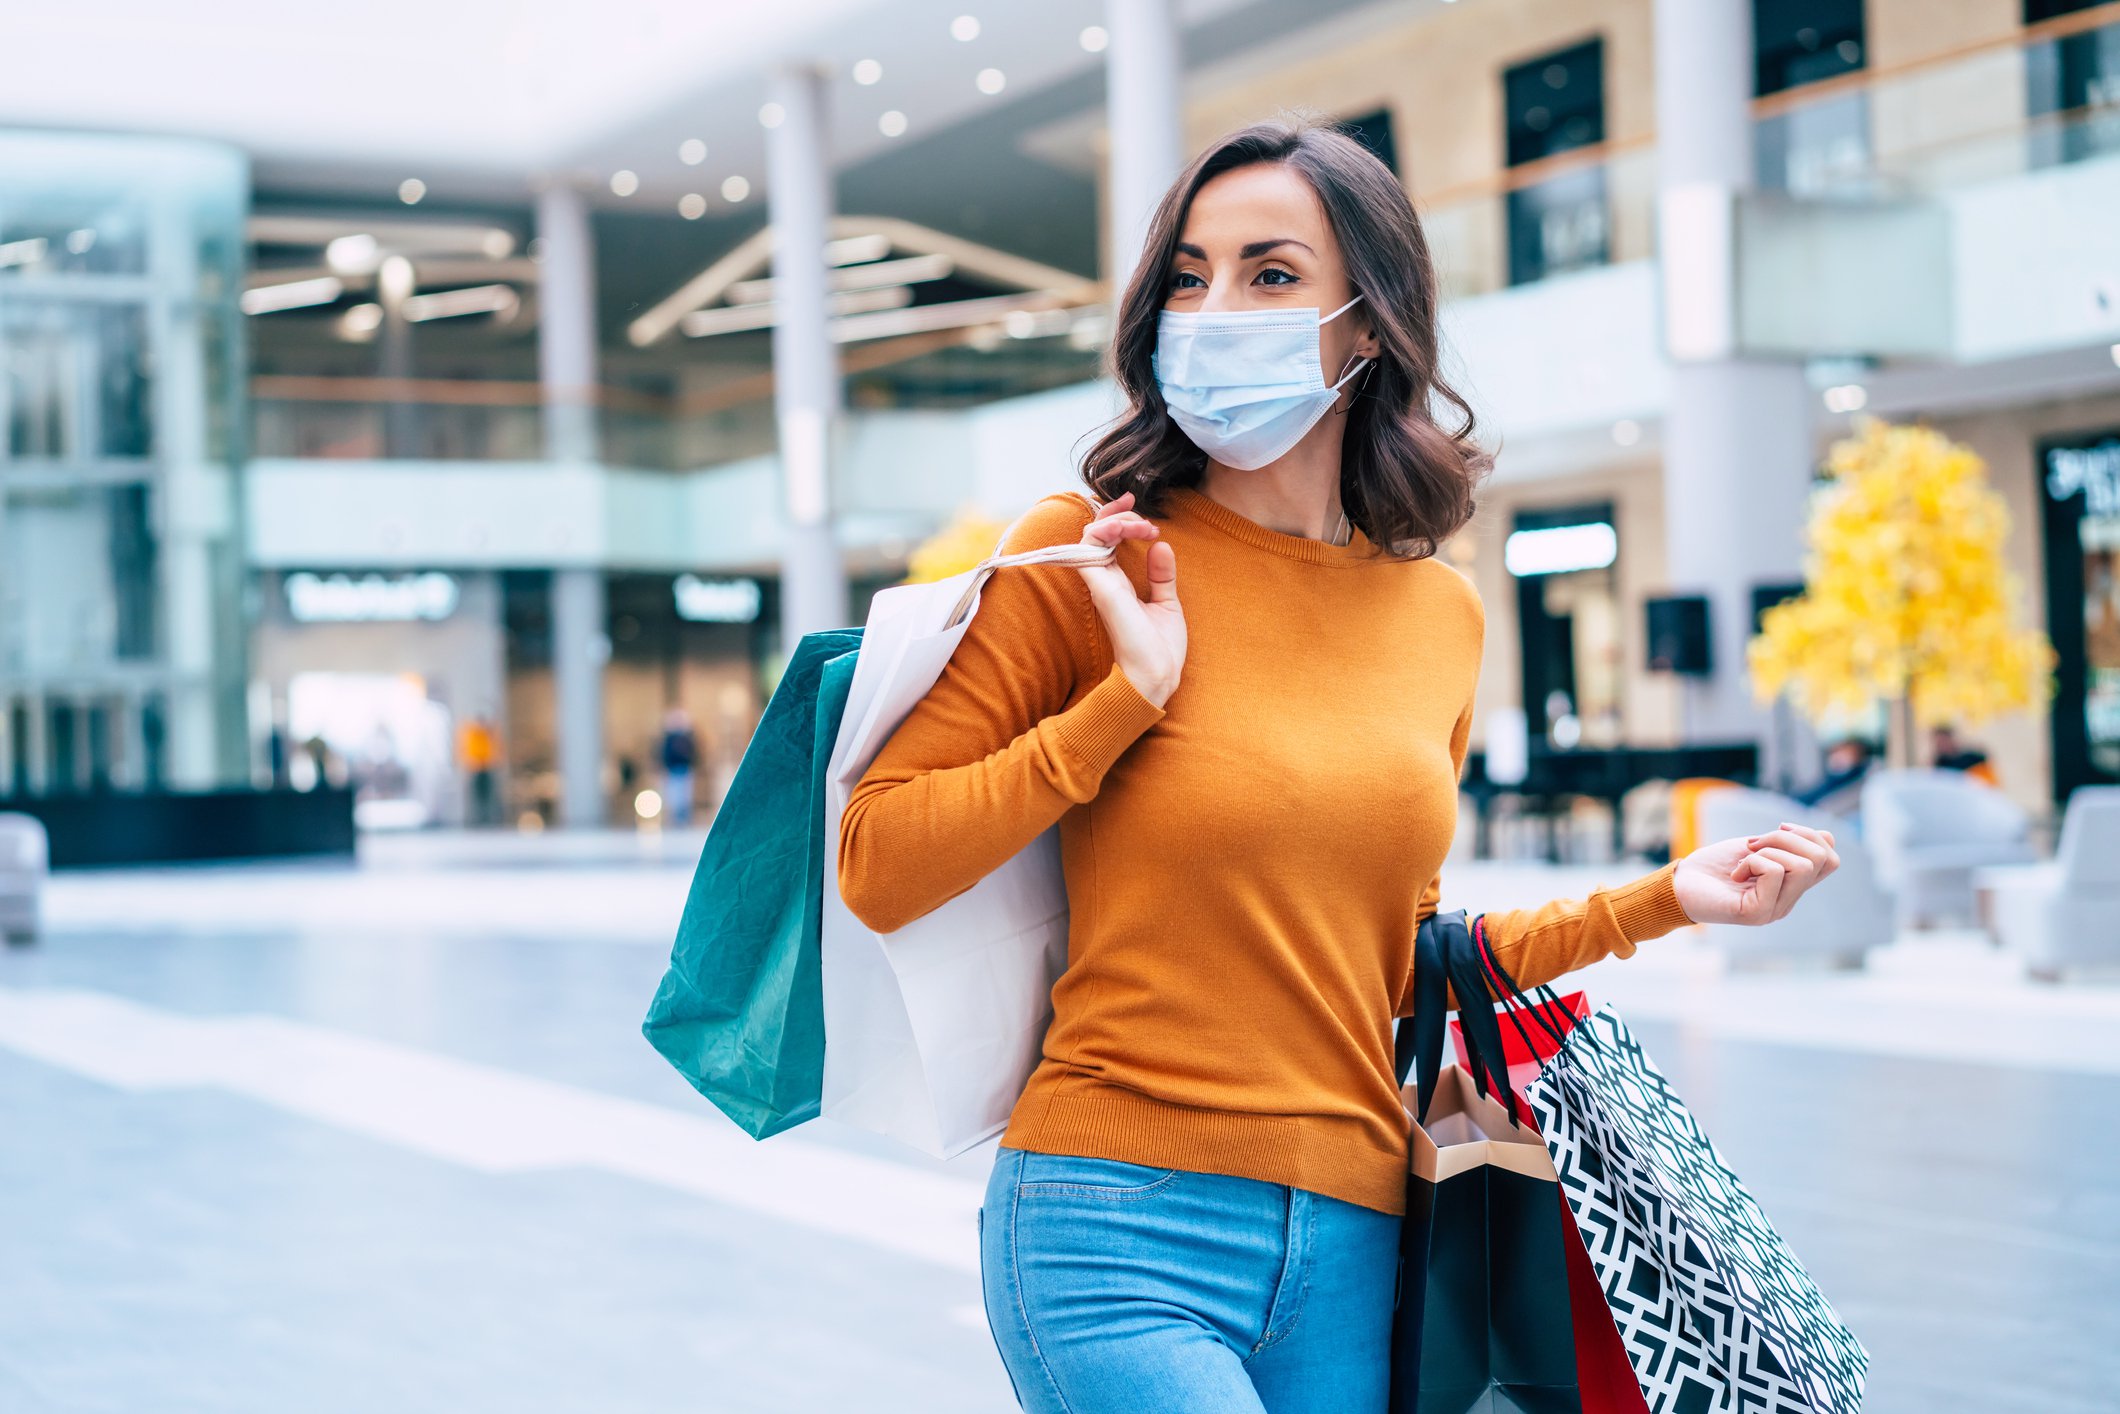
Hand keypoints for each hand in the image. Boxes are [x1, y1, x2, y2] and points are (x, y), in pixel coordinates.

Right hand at [1077, 492, 1186, 707]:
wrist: (1157, 675)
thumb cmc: (1160, 648)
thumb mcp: (1166, 602)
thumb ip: (1161, 575)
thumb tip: (1161, 545)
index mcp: (1118, 583)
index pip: (1108, 541)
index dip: (1120, 519)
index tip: (1143, 514)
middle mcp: (1105, 580)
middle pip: (1096, 532)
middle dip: (1117, 512)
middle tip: (1143, 514)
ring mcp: (1101, 584)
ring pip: (1091, 534)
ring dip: (1117, 520)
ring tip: (1144, 526)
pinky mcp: (1102, 588)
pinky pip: (1089, 548)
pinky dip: (1107, 531)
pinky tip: (1131, 531)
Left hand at [1672, 820, 1839, 926]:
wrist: (1679, 884)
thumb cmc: (1715, 866)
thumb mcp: (1758, 848)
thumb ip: (1790, 846)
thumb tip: (1825, 835)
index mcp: (1793, 886)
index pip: (1831, 859)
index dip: (1810, 835)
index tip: (1778, 830)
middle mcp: (1789, 901)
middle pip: (1823, 859)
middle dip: (1788, 839)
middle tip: (1754, 844)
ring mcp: (1775, 910)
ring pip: (1803, 865)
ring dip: (1770, 849)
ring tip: (1744, 858)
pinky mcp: (1757, 914)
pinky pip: (1774, 872)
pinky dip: (1752, 861)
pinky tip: (1735, 873)